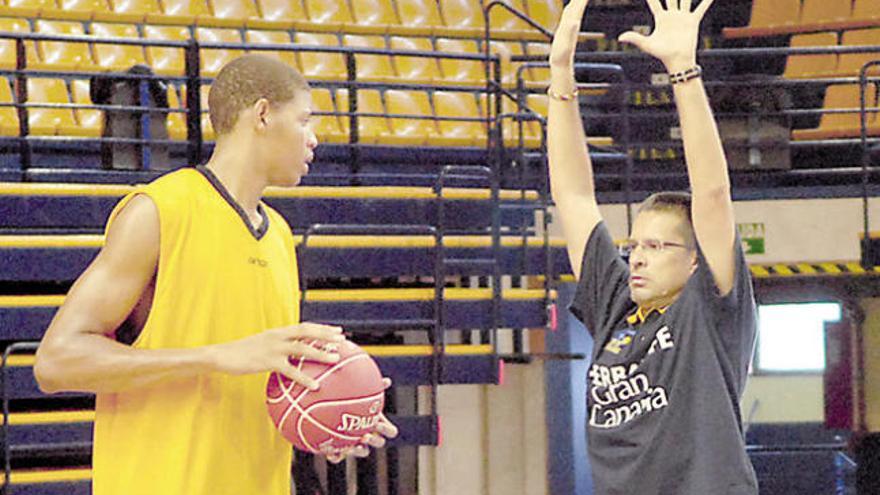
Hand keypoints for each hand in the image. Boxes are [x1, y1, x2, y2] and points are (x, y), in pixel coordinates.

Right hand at [210, 322, 343, 389]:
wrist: (222, 355)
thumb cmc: (241, 354)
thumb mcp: (260, 347)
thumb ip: (276, 349)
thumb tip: (290, 360)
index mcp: (278, 332)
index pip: (304, 326)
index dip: (322, 328)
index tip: (338, 331)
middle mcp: (278, 335)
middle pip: (307, 331)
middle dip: (326, 334)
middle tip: (342, 339)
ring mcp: (273, 347)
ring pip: (302, 347)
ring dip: (320, 352)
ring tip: (336, 359)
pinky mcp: (267, 361)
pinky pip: (290, 370)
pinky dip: (304, 378)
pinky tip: (315, 386)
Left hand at [322, 378, 399, 463]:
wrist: (333, 409)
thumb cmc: (353, 396)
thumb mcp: (361, 390)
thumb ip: (373, 386)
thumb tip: (387, 380)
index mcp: (379, 425)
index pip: (390, 431)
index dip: (386, 429)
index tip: (377, 422)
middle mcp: (371, 436)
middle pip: (379, 443)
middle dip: (374, 441)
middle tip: (365, 435)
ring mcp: (357, 445)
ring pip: (362, 452)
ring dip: (358, 451)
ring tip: (350, 446)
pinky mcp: (342, 451)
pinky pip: (340, 457)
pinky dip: (335, 455)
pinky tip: (327, 450)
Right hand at [548, 0, 589, 69]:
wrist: (561, 63)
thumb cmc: (562, 55)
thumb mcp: (565, 43)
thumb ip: (570, 31)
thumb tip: (575, 21)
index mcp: (573, 23)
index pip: (579, 6)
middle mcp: (572, 22)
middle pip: (578, 5)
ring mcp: (569, 26)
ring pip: (574, 9)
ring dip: (576, 1)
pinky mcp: (565, 30)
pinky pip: (568, 16)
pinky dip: (570, 8)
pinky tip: (570, 7)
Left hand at [618, 0, 715, 72]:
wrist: (678, 61)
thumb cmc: (662, 54)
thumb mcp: (647, 45)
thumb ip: (634, 38)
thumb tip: (619, 38)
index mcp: (660, 18)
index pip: (653, 1)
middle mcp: (671, 15)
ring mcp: (682, 17)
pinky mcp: (693, 21)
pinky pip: (701, 8)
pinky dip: (706, 1)